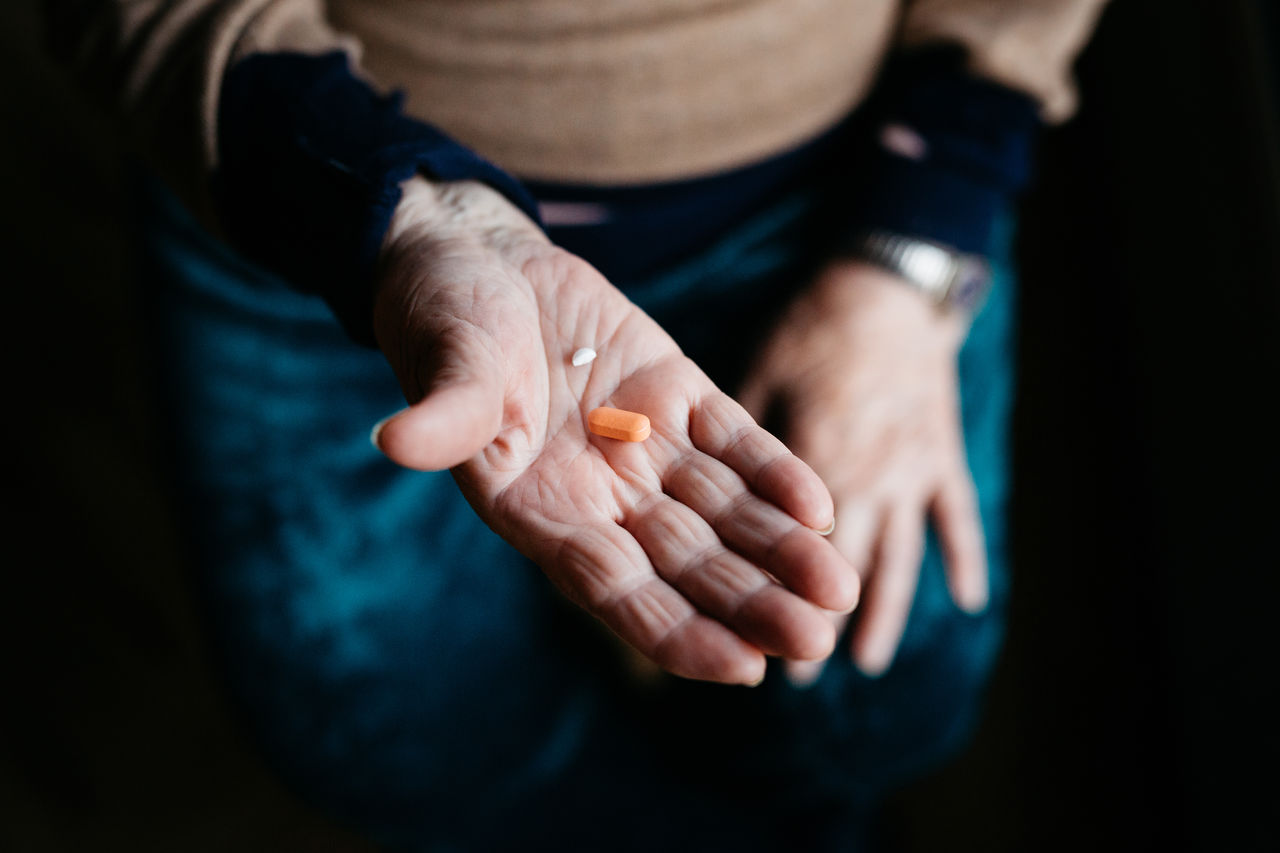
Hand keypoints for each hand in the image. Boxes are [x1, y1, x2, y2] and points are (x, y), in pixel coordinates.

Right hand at [371, 178, 859, 684]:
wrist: (478, 259)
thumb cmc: (444, 321)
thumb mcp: (445, 363)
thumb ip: (446, 411)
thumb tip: (398, 440)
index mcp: (538, 509)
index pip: (615, 588)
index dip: (677, 629)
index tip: (744, 668)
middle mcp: (599, 493)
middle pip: (686, 563)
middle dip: (751, 601)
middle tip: (818, 638)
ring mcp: (644, 445)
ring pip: (722, 510)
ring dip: (780, 547)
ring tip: (840, 583)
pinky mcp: (675, 390)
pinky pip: (733, 439)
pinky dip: (773, 471)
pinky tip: (819, 506)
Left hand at [738, 261, 987, 683]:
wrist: (890, 287)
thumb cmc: (813, 326)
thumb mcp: (761, 369)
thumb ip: (736, 434)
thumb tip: (699, 485)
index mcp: (812, 455)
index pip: (784, 542)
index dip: (766, 590)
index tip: (749, 636)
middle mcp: (864, 473)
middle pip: (839, 562)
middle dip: (819, 618)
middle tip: (801, 672)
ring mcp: (910, 469)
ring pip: (899, 553)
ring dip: (888, 611)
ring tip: (872, 663)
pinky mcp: (943, 455)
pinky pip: (960, 514)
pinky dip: (968, 556)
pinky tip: (970, 602)